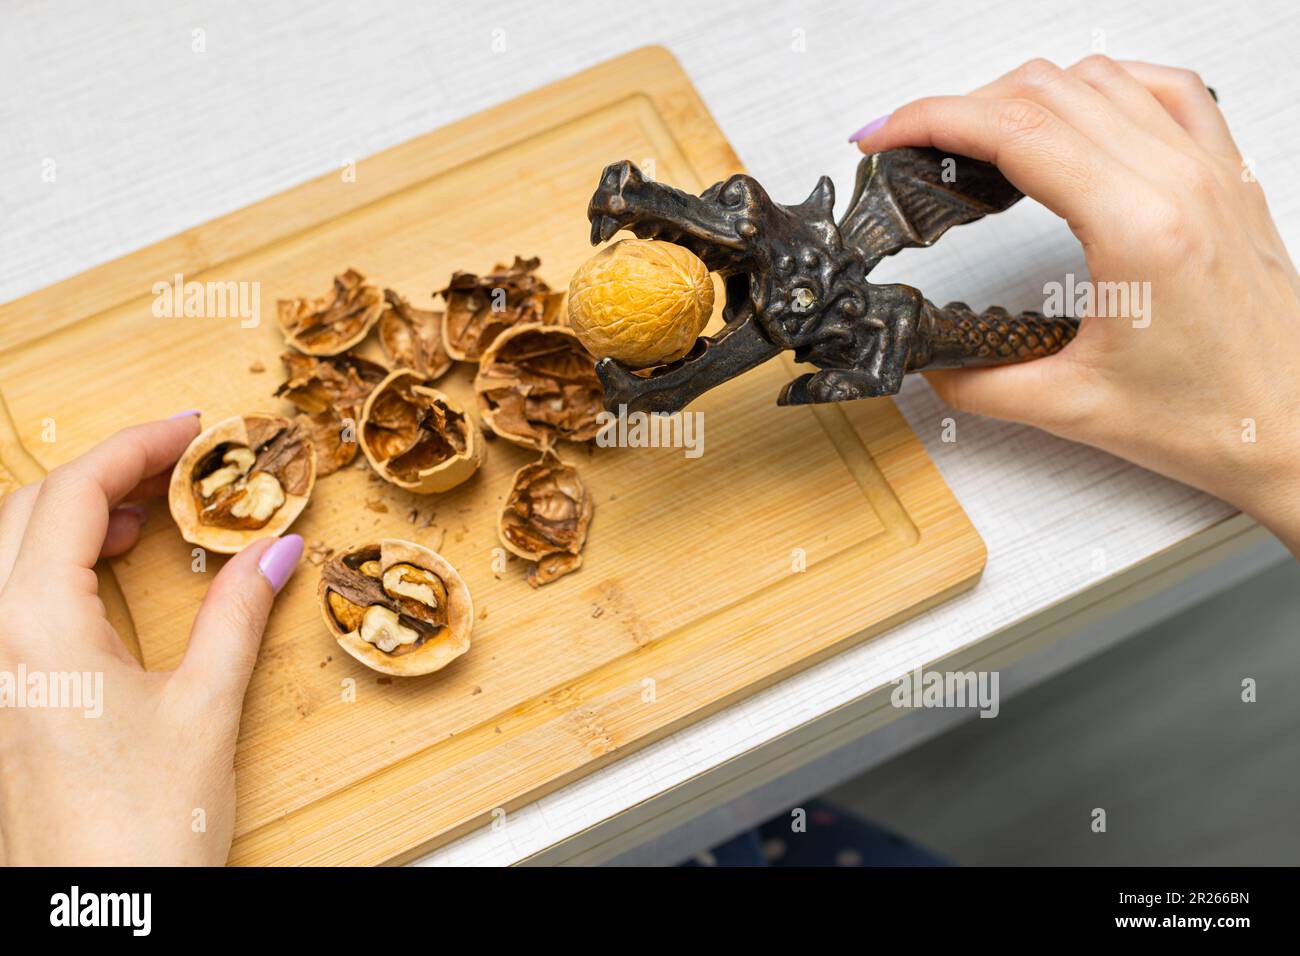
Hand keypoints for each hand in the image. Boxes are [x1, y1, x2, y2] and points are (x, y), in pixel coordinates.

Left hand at [0, 413, 303, 864]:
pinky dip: (57, 563)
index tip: (189, 427)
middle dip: (102, 471)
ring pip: (8, 552)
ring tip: (146, 513)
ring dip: (72, 514)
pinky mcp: (3, 702)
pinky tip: (108, 578)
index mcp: (36, 627)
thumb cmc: (142, 827)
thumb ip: (238, 613)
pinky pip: (11, 598)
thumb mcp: (206, 707)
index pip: (70, 494)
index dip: (133, 446)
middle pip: (25, 509)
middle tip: (175, 464)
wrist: (99, 921)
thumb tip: (277, 547)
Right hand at [851, 56, 1299, 551]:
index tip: (883, 137)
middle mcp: (1179, 181)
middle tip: (911, 147)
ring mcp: (1208, 169)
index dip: (931, 121)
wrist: (1293, 428)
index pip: (1015, 131)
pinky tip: (1072, 112)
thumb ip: (980, 380)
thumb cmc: (1214, 416)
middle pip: (1046, 91)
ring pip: (1099, 77)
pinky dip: (1100, 85)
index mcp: (1139, 227)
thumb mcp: (1071, 406)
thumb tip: (928, 362)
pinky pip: (1162, 88)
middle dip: (959, 108)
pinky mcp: (1225, 175)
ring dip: (1022, 95)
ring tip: (975, 137)